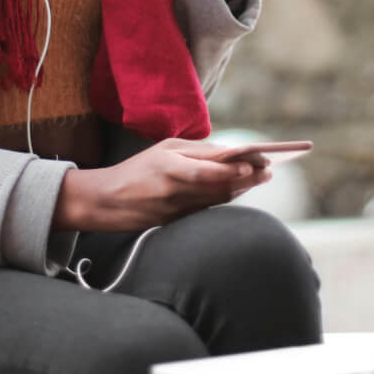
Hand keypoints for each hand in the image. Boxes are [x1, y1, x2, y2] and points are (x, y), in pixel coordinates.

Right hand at [53, 138, 272, 232]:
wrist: (105, 201)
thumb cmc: (138, 169)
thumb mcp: (163, 150)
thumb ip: (195, 151)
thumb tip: (229, 153)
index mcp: (168, 166)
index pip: (206, 169)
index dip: (233, 169)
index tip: (255, 163)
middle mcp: (173, 189)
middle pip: (217, 186)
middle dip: (246, 179)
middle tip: (268, 171)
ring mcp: (174, 209)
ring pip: (216, 200)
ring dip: (240, 189)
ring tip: (260, 178)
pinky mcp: (175, 223)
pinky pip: (206, 209)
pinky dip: (224, 199)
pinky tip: (240, 190)